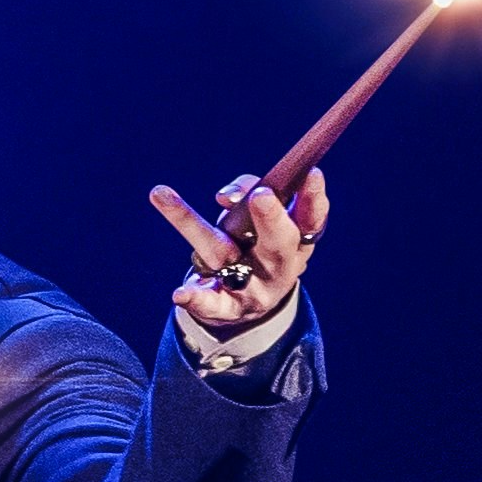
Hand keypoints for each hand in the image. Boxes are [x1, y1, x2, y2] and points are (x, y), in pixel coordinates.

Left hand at [147, 159, 324, 351]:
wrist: (249, 304)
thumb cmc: (255, 245)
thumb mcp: (260, 221)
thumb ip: (249, 195)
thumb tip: (226, 198)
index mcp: (297, 244)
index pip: (311, 221)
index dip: (314, 199)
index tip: (313, 172)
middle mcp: (279, 267)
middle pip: (279, 244)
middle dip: (273, 219)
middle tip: (262, 196)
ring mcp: (253, 289)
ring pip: (226, 256)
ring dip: (206, 235)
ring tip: (167, 199)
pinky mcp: (226, 309)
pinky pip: (211, 303)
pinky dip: (197, 297)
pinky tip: (181, 293)